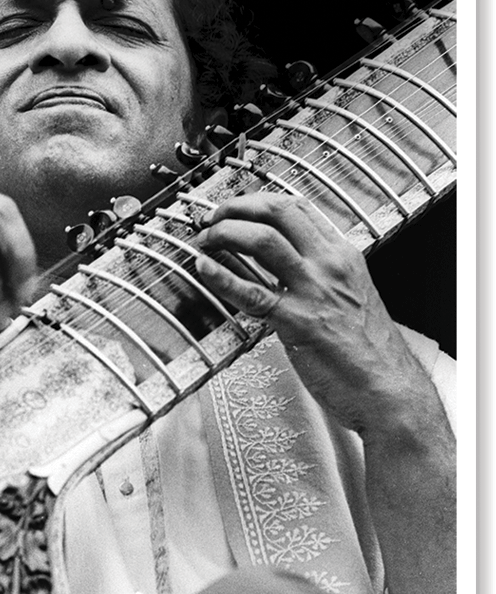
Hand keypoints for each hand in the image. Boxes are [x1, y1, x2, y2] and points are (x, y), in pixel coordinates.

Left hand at [194, 193, 433, 436]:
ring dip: (225, 233)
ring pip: (262, 240)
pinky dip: (221, 276)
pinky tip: (203, 268)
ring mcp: (313, 290)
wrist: (389, 391)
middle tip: (214, 218)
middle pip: (278, 212)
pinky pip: (251, 292)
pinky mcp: (297, 322)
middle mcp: (330, 265)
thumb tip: (290, 266)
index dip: (260, 201)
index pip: (298, 208)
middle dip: (237, 207)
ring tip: (205, 239)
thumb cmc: (371, 353)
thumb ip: (323, 275)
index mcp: (344, 256)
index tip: (237, 208)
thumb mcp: (352, 296)